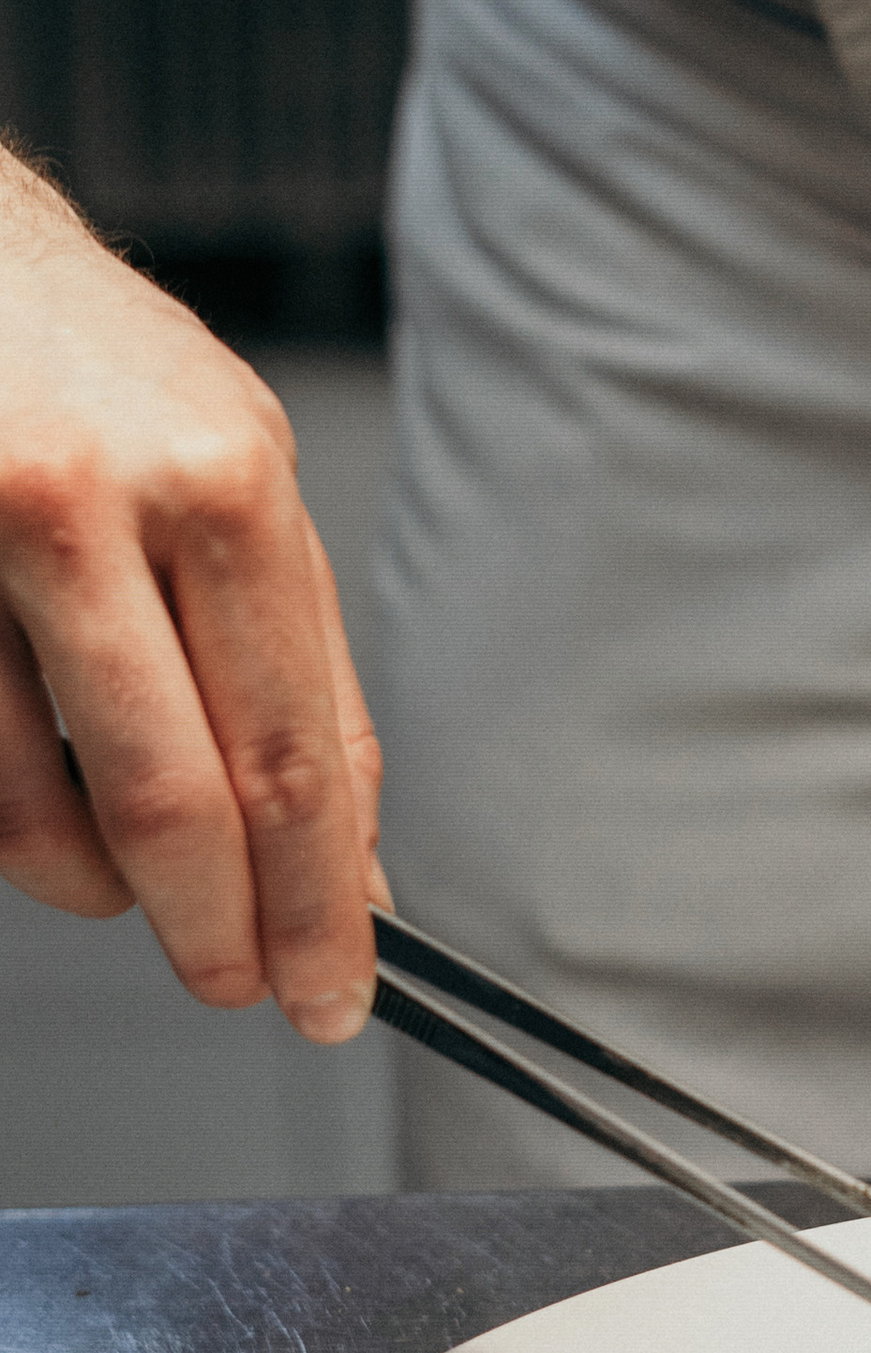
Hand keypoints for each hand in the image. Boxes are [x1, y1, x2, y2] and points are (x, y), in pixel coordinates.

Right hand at [0, 162, 384, 1042]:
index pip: (297, 749)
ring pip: (42, 810)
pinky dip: (16, 824)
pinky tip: (45, 805)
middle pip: (181, 799)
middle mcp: (98, 504)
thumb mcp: (236, 470)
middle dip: (223, 932)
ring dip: (101, 891)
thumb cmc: (93, 363)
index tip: (339, 984)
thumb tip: (355, 846)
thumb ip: (297, 654)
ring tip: (128, 886)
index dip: (323, 898)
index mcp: (225, 480)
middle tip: (243, 990)